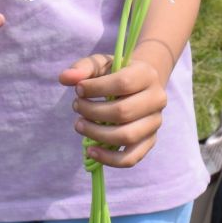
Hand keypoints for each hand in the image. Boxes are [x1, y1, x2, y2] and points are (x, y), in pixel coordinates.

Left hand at [59, 39, 173, 168]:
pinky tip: (90, 151)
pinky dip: (108, 158)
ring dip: (96, 133)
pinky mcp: (149, 142)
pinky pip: (130, 158)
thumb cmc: (116, 73)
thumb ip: (83, 68)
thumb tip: (64, 78)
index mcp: (147, 75)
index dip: (96, 88)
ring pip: (126, 136)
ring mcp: (155, 123)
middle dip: (92, 111)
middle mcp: (157, 99)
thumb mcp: (101, 64)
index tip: (78, 89)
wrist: (139, 84)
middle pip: (123, 112)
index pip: (123, 83)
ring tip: (79, 124)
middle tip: (76, 106)